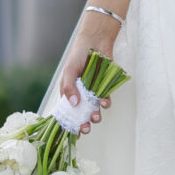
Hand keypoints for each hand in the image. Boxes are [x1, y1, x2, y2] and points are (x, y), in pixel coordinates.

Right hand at [56, 10, 121, 132]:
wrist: (96, 41)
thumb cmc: (78, 55)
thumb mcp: (69, 71)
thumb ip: (69, 87)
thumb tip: (73, 104)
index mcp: (69, 92)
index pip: (68, 111)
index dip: (70, 123)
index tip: (73, 133)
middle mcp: (81, 94)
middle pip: (81, 114)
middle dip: (84, 124)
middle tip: (86, 128)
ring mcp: (93, 92)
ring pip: (94, 109)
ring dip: (95, 116)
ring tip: (95, 117)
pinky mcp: (105, 87)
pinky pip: (106, 99)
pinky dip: (106, 103)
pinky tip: (105, 102)